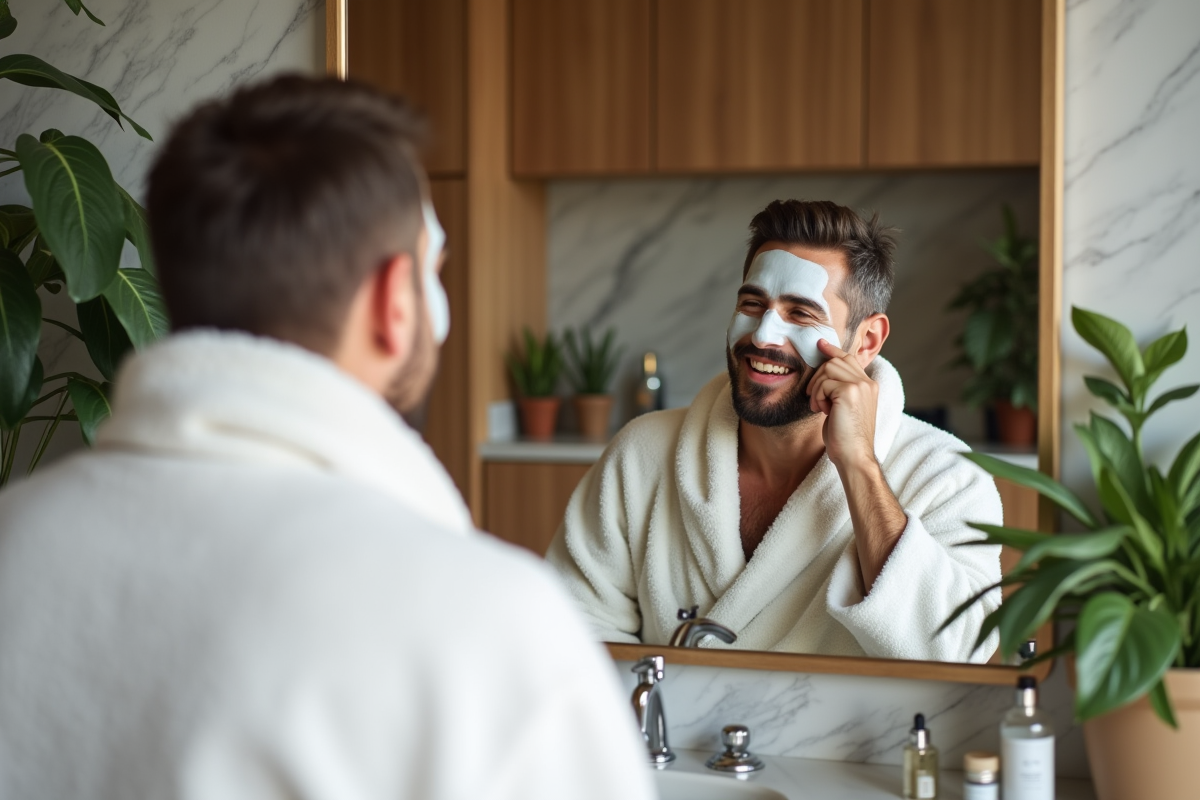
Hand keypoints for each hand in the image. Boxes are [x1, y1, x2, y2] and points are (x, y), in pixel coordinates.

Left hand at [808, 339, 878, 471]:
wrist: (854, 456)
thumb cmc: (845, 437)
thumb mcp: (844, 408)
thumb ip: (840, 389)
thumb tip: (824, 374)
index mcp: (869, 385)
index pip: (849, 359)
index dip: (833, 350)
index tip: (820, 344)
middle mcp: (867, 382)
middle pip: (835, 362)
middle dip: (818, 377)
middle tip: (815, 399)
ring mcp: (860, 386)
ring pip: (828, 370)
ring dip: (817, 389)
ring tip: (820, 407)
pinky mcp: (849, 392)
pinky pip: (824, 383)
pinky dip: (818, 397)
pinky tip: (823, 411)